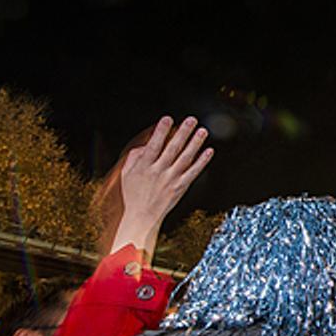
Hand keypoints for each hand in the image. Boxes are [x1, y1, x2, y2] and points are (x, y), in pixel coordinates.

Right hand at [110, 116, 213, 257]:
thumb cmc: (133, 195)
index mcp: (144, 166)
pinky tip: (209, 151)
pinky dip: (202, 161)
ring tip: (203, 131)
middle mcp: (159, 171)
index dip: (161, 131)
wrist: (141, 217)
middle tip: (191, 120)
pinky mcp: (180, 187)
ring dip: (195, 143)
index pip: (154, 145)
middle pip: (173, 148)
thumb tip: (146, 145)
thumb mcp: (126, 174)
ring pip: (185, 158)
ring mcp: (171, 179)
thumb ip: (135, 157)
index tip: (168, 119)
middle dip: (183, 133)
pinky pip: (193, 172)